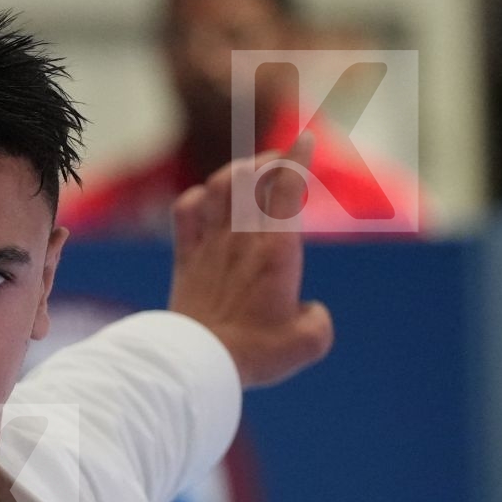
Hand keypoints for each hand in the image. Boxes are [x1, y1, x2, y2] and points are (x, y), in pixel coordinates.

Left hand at [168, 132, 335, 387]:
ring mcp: (209, 245)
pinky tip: (207, 200)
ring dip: (237, 170)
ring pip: (219, 187)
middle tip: (283, 159)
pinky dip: (198, 197)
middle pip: (252, 178)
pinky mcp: (185, 258)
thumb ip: (317, 318)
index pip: (287, 188)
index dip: (297, 159)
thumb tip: (305, 309)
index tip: (304, 139)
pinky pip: (185, 211)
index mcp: (277, 249)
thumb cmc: (255, 353)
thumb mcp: (310, 340)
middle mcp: (241, 238)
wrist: (198, 362)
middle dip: (271, 160)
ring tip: (251, 170)